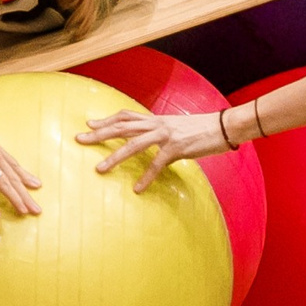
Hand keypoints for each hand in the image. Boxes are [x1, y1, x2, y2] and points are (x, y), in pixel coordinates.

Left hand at [77, 107, 225, 192]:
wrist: (225, 126)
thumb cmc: (203, 128)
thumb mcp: (178, 127)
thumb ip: (162, 132)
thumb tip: (152, 141)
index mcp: (156, 119)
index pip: (125, 116)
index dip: (106, 120)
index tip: (90, 124)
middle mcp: (157, 124)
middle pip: (121, 127)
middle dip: (99, 134)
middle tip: (80, 139)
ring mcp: (166, 135)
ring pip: (133, 144)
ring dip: (115, 156)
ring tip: (100, 169)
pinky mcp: (177, 148)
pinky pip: (157, 164)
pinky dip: (146, 177)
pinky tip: (138, 189)